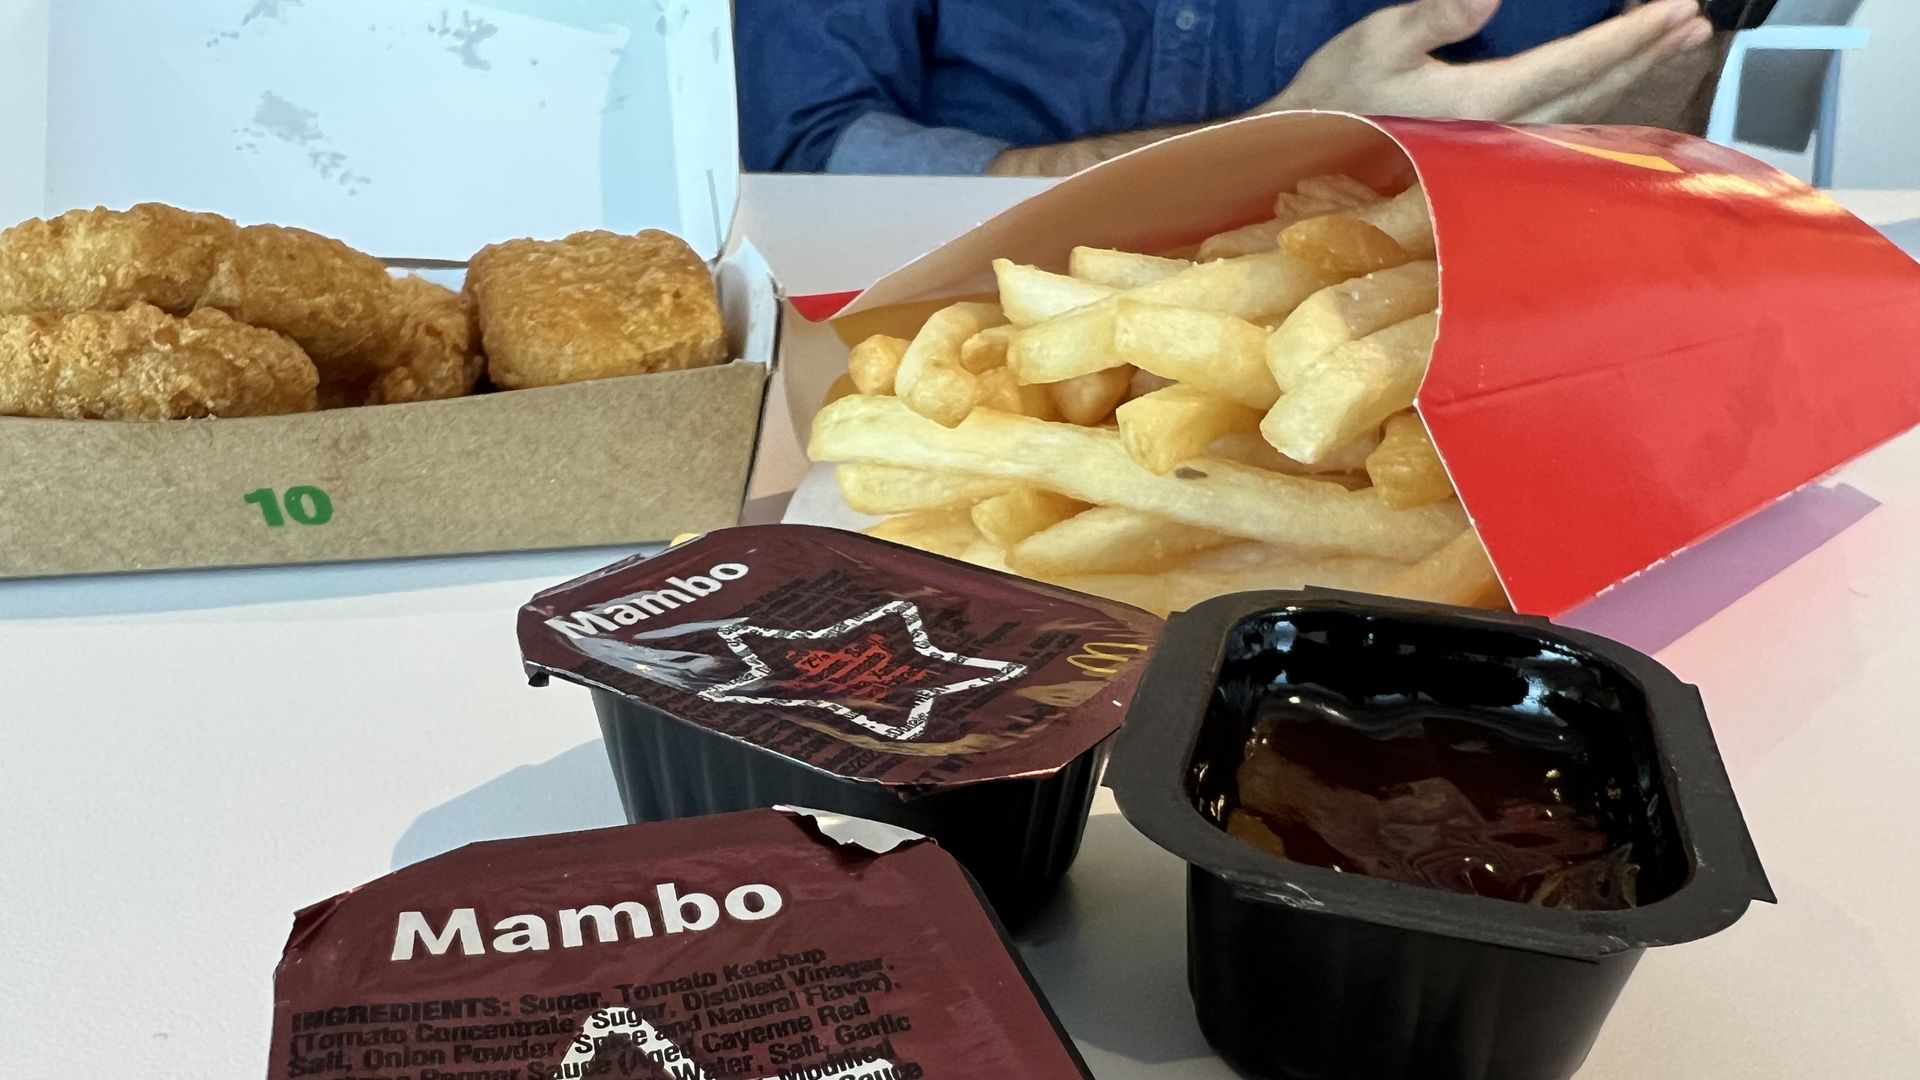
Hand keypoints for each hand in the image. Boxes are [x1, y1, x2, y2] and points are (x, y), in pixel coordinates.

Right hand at [1268, 0, 1714, 123]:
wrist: (1299, 157)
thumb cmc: (1335, 97)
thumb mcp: (1376, 42)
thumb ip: (1436, 16)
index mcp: (1482, 101)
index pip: (1574, 63)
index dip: (1626, 37)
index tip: (1672, 10)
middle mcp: (1499, 131)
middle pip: (1592, 89)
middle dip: (1645, 53)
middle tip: (1692, 21)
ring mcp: (1494, 145)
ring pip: (1582, 107)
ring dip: (1630, 74)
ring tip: (1671, 45)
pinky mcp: (1483, 148)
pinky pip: (1559, 117)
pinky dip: (1596, 92)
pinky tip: (1610, 82)